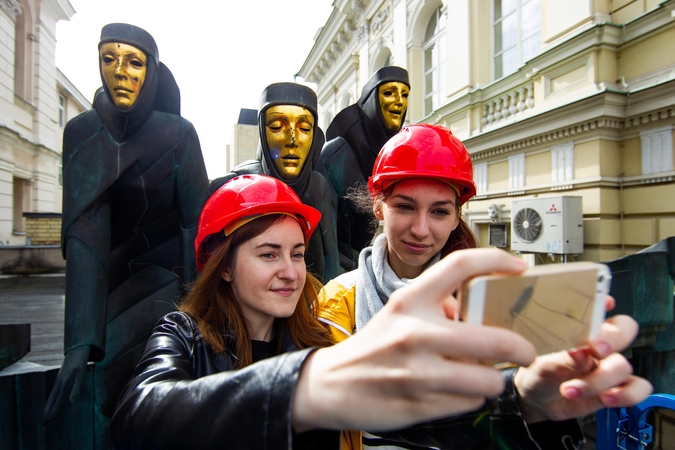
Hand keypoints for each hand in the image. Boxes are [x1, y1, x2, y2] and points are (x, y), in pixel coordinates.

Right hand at [43, 346, 89, 421]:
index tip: (50, 419)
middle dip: (48, 411)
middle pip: (52, 399)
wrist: (77, 349)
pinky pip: (54, 391)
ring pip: (51, 395)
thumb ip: (76, 388)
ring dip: (48, 406)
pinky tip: (50, 403)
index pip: (58, 399)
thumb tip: (72, 402)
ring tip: (44, 416)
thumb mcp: (81, 374)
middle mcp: (59, 382)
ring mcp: (58, 380)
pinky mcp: (60, 378)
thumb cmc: (81, 362)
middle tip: (44, 422)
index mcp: (64, 382)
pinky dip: (51, 399)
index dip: (54, 409)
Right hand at [293, 248, 537, 431]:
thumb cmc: (373, 346)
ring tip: (480, 376)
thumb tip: (474, 313)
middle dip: (521, 349)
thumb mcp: (398, 314)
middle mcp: (415, 333)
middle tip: (525, 350)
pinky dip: (470, 397)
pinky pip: (470, 402)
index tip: (519, 268)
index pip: (459, 266)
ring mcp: (418, 372)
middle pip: (495, 340)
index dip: (496, 260)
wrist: (332, 384)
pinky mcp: (420, 405)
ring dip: (492, 380)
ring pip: (488, 380)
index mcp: (410, 301)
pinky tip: (453, 390)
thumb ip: (437, 307)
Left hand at [514, 314, 652, 422]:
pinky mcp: (616, 388)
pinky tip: (605, 398)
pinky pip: (637, 389)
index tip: (603, 304)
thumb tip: (580, 353)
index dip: (604, 303)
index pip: (599, 308)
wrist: (537, 401)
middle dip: (613, 338)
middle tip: (595, 350)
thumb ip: (562, 359)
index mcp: (579, 329)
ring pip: (623, 365)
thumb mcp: (543, 365)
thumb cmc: (539, 373)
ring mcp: (609, 366)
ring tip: (571, 390)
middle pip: (624, 329)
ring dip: (600, 379)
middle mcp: (598, 345)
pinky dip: (626, 395)